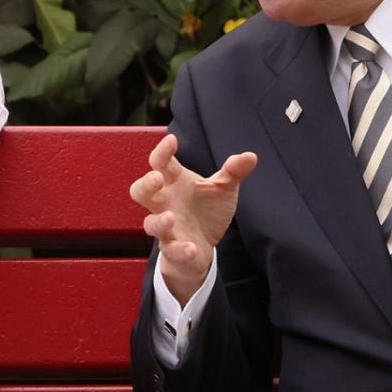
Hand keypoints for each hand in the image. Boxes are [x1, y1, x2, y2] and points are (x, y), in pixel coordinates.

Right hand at [129, 133, 256, 304]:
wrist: (205, 245)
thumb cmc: (206, 210)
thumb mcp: (222, 188)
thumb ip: (233, 171)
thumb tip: (251, 157)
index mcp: (174, 183)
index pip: (161, 163)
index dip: (162, 152)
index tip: (172, 140)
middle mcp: (165, 203)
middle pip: (140, 191)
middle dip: (145, 184)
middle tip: (157, 178)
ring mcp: (167, 228)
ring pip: (149, 224)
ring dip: (158, 221)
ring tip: (170, 217)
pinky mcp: (173, 249)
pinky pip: (170, 250)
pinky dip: (179, 250)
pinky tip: (190, 248)